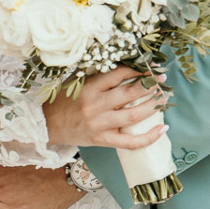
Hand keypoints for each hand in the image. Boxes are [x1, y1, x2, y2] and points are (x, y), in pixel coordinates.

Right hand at [43, 67, 167, 149]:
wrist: (45, 125)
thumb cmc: (62, 101)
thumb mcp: (75, 82)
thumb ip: (97, 76)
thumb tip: (126, 66)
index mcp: (88, 87)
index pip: (119, 74)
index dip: (138, 69)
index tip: (150, 67)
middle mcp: (95, 106)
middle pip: (129, 93)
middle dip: (150, 85)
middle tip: (162, 81)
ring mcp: (100, 125)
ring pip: (133, 116)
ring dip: (153, 106)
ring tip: (164, 99)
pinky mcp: (102, 140)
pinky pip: (130, 142)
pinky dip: (148, 137)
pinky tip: (162, 129)